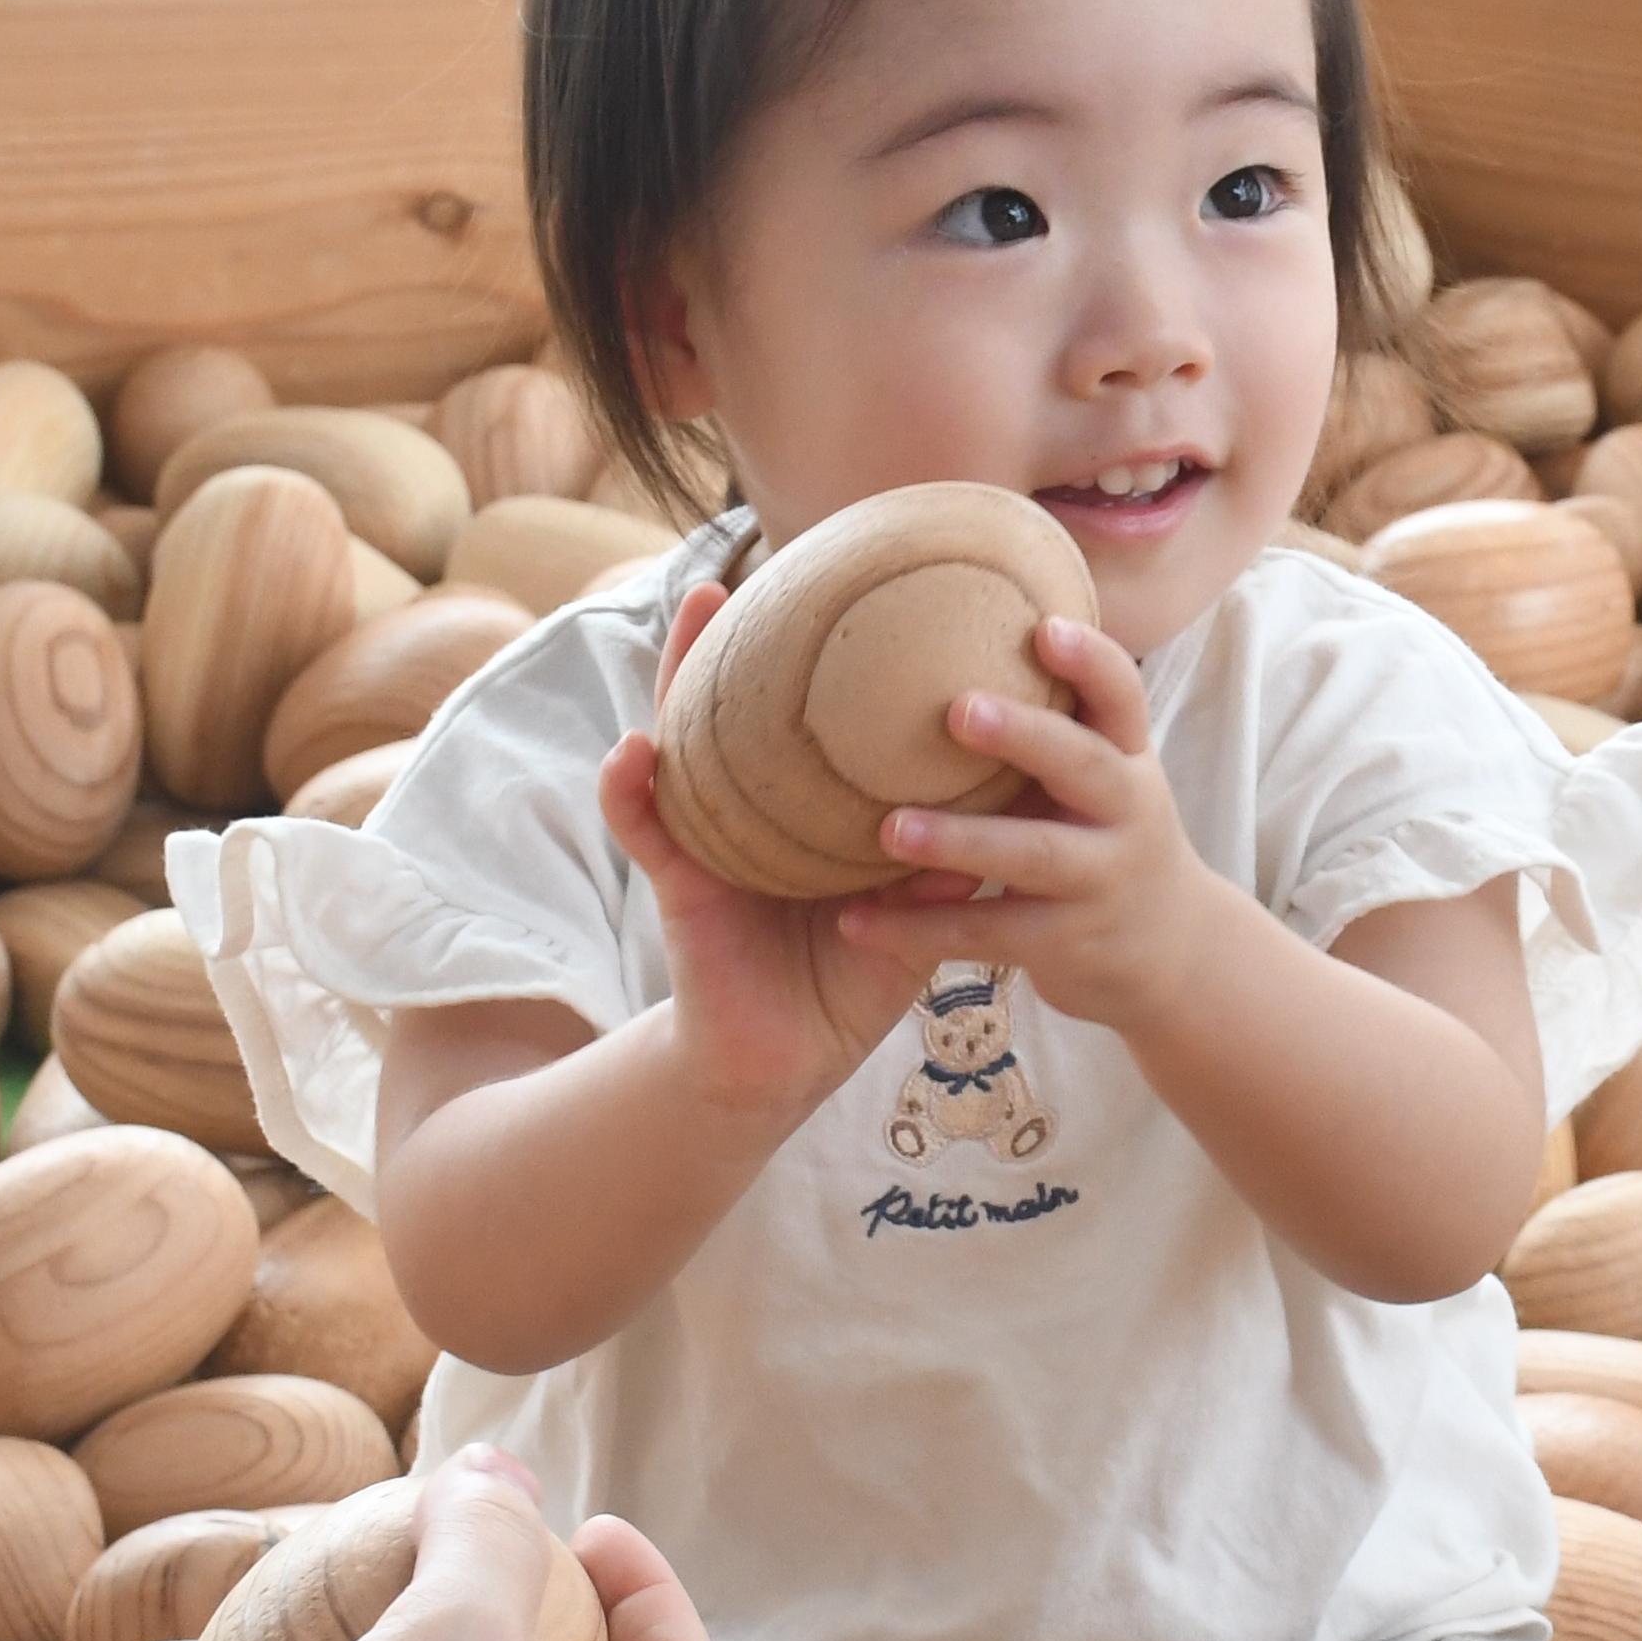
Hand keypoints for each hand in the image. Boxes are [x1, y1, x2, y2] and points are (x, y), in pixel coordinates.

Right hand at [601, 578, 937, 1123]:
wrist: (793, 1065)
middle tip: (731, 575)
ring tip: (689, 618)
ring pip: (685, 750)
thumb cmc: (851, 979)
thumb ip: (947, 854)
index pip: (804, 723)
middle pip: (733, 716)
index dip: (811, 665)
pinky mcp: (684, 891)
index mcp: (806, 814)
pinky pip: (651, 836)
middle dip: (730, 646)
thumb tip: (1011, 793)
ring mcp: (712, 844)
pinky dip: (633, 795)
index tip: (834, 588)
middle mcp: (752, 815)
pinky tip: (629, 754)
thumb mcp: (913, 909)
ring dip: (676, 682)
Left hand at [830, 616, 1237, 1037]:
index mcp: (1127, 759)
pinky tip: (855, 920)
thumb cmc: (1103, 836)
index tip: (1044, 627)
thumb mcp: (1100, 777)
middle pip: (1084, 766)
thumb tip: (942, 627)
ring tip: (891, 829)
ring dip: (961, 842)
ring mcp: (1101, 881)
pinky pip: (988, 932)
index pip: (1121, 698)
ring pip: (1033, 857)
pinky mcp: (1067, 942)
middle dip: (1026, 737)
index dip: (1091, 660)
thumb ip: (1049, 725)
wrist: (1172, 953)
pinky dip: (919, 928)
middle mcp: (1127, 813)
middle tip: (960, 710)